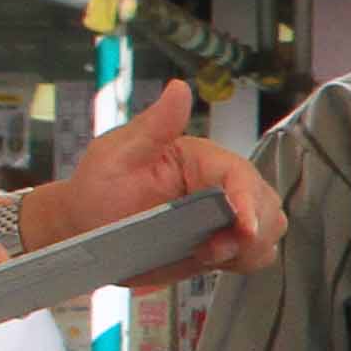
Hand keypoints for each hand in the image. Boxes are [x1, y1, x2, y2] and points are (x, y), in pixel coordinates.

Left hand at [37, 82, 284, 283]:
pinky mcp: (218, 245)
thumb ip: (153, 126)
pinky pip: (253, 254)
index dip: (248, 201)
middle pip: (266, 204)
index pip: (239, 175)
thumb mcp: (116, 154)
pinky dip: (244, 262)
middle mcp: (218, 185)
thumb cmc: (96, 188)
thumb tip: (179, 89)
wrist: (82, 230)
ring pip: (268, 229)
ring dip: (250, 248)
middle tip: (214, 249)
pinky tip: (212, 260)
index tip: (243, 227)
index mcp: (200, 159)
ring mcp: (221, 218)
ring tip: (210, 255)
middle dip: (254, 230)